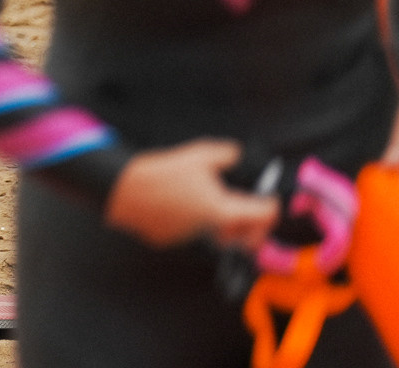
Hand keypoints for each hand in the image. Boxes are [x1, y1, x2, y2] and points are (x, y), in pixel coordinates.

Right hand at [104, 139, 277, 250]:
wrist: (126, 190)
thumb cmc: (161, 174)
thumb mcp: (199, 155)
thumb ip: (227, 155)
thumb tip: (237, 154)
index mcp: (225, 212)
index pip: (266, 215)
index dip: (272, 204)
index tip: (270, 197)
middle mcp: (215, 233)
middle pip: (252, 239)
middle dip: (258, 227)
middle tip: (254, 212)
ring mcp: (196, 242)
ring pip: (226, 242)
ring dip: (232, 230)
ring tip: (224, 210)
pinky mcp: (178, 244)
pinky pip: (201, 240)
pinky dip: (205, 229)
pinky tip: (193, 211)